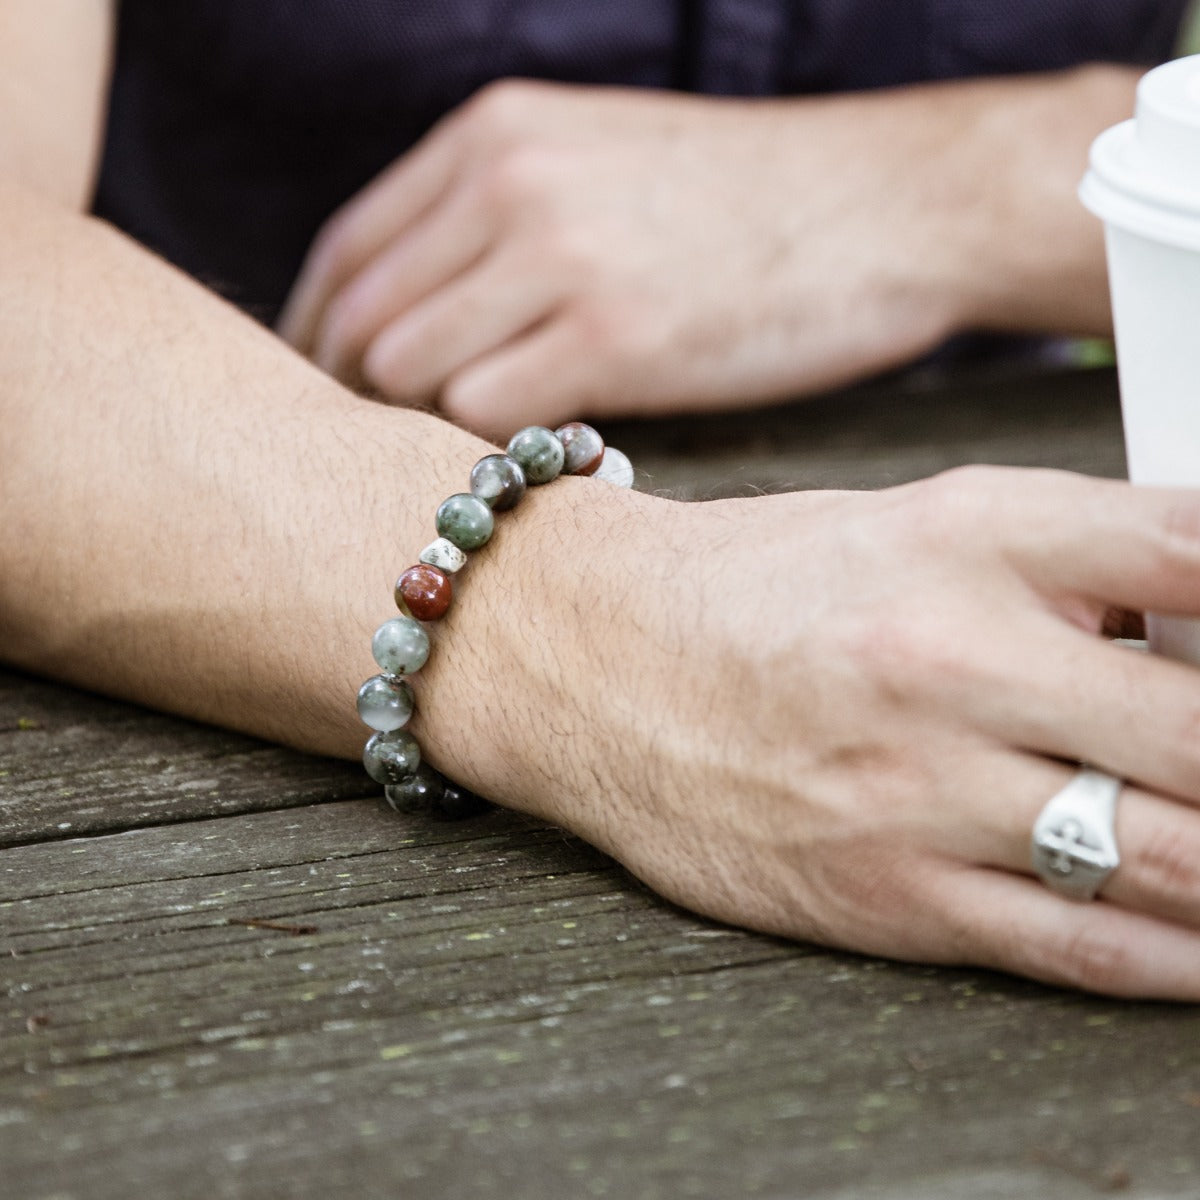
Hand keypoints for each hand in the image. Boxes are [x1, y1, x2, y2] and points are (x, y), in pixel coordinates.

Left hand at [278, 79, 973, 437]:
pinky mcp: (616, 336)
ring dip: (405, 437)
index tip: (324, 406)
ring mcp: (558, 255)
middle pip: (356, 318)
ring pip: (401, 372)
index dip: (316, 341)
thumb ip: (500, 219)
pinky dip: (480, 457)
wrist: (893, 202)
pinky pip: (482, 417)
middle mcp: (507, 181)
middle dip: (343, 403)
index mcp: (494, 134)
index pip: (345, 252)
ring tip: (438, 479)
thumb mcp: (602, 162)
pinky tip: (512, 476)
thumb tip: (428, 314)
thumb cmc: (752, 202)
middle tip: (365, 468)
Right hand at [425, 466, 1199, 998]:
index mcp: (965, 537)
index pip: (1195, 551)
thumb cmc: (744, 591)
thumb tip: (1195, 632)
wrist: (594, 660)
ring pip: (1173, 856)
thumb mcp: (905, 525)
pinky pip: (1078, 944)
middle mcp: (949, 657)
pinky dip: (1176, 957)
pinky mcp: (884, 891)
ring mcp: (919, 786)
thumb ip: (1057, 568)